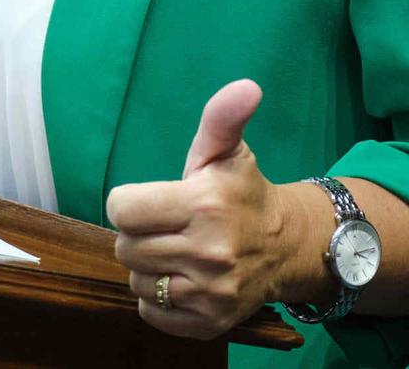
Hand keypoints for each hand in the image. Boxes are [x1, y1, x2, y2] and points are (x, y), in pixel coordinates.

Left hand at [107, 79, 322, 338]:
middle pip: (126, 247)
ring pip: (138, 281)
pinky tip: (182, 277)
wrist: (285, 246)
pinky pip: (152, 312)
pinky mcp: (209, 322)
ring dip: (149, 267)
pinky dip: (158, 299)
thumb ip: (222, 117)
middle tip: (167, 226)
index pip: (123, 210)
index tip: (152, 200)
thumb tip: (246, 87)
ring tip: (176, 251)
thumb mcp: (229, 152)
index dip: (130, 202)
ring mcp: (210, 293)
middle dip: (140, 234)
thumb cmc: (243, 194)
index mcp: (205, 204)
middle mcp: (209, 252)